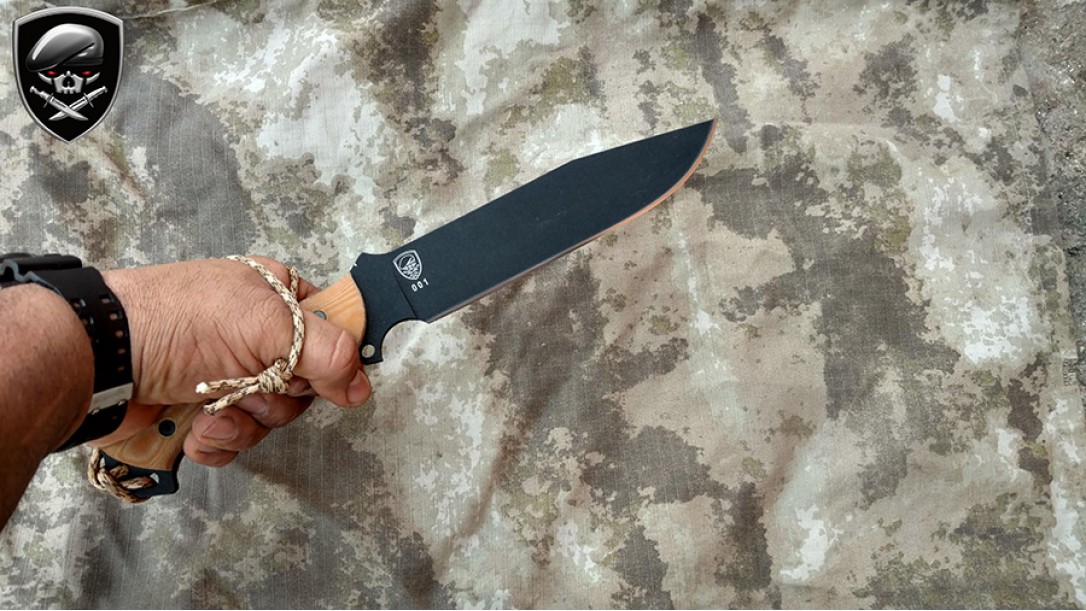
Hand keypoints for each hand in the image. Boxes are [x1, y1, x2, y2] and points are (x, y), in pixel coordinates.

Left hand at [93, 257, 370, 465]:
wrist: (102, 356)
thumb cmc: (182, 321)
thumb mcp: (268, 323)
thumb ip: (328, 351)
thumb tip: (362, 387)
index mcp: (276, 299)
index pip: (329, 330)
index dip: (329, 358)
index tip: (317, 374)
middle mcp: (256, 335)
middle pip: (304, 384)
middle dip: (278, 396)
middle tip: (253, 384)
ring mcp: (228, 374)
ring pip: (271, 417)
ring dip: (245, 422)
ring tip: (212, 408)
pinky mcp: (202, 410)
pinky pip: (236, 439)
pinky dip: (218, 441)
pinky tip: (195, 429)